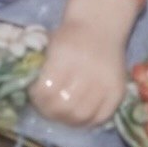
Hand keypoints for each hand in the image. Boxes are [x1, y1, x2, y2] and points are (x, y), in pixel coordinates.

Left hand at [28, 0, 140, 126]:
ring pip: (82, 116)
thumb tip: (30, 97)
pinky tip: (77, 114)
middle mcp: (88, 70)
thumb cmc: (69, 36)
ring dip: (67, 119)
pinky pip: (101, 117)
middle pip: (64, 107)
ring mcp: (105, 83)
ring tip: (60, 112)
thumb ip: (41, 71)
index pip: (47, 90)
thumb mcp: (50, 46)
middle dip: (50, 111)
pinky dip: (87, 121)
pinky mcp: (117, 91)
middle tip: (45, 107)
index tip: (33, 94)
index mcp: (66, 56)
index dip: (37, 97)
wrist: (100, 25)